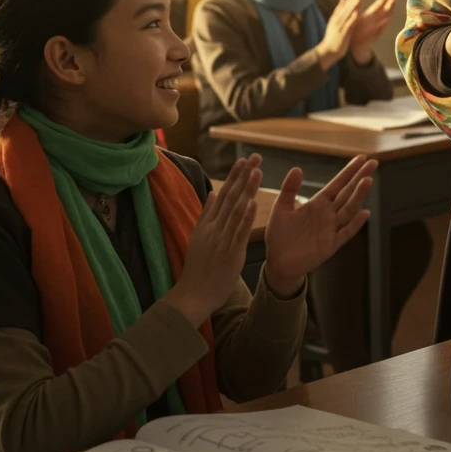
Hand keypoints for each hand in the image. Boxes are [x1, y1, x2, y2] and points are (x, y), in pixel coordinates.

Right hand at [162, 156, 260, 326]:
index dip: (234, 176)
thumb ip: (207, 213)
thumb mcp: (199, 236)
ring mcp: (222, 239)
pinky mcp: (230, 253)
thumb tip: (213, 192)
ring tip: (257, 171)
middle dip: (244, 176)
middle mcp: (214, 227)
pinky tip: (253, 203)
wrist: (193, 295)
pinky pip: (239, 232)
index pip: (224, 194)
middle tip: (255, 156)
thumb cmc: (198, 268)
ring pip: (236, 210)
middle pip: (231, 197)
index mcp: (208, 223)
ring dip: (247, 190)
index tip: (244, 160)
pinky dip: (245, 217)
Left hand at [263, 155, 375, 293]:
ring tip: (368, 180)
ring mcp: (331, 229)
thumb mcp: (280, 209)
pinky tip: (365, 213)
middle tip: (373, 162)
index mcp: (318, 203)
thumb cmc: (279, 235)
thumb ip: (289, 190)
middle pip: (347, 193)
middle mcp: (328, 214)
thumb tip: (297, 168)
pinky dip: (355, 224)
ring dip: (358, 196)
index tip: (362, 157)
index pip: (337, 184)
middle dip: (360, 177)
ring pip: (349, 210)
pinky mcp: (330, 245)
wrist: (278, 262)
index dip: (349, 171)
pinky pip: (345, 233)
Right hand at [316, 0, 362, 69]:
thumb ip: (339, 10)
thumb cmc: (333, 37)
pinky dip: (351, 18)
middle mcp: (338, 20)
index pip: (345, 4)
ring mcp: (339, 26)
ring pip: (347, 14)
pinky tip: (356, 13)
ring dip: (353, 6)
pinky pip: (347, 25)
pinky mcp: (342, 33)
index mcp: (337, 17)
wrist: (327, 52)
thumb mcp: (335, 22)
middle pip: (347, 7)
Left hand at [350, 0, 395, 63]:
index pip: (380, 4)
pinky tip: (387, 19)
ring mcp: (375, 28)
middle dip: (389, 1)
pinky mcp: (372, 35)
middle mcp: (375, 21)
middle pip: (384, 10)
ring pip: (383, 18)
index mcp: (370, 15)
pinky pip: (378, 29)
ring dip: (388, 10)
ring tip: (393, 2)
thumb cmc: (356, 29)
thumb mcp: (355, 13)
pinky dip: (382, 24)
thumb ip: (356, 0)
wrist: (354, 47)